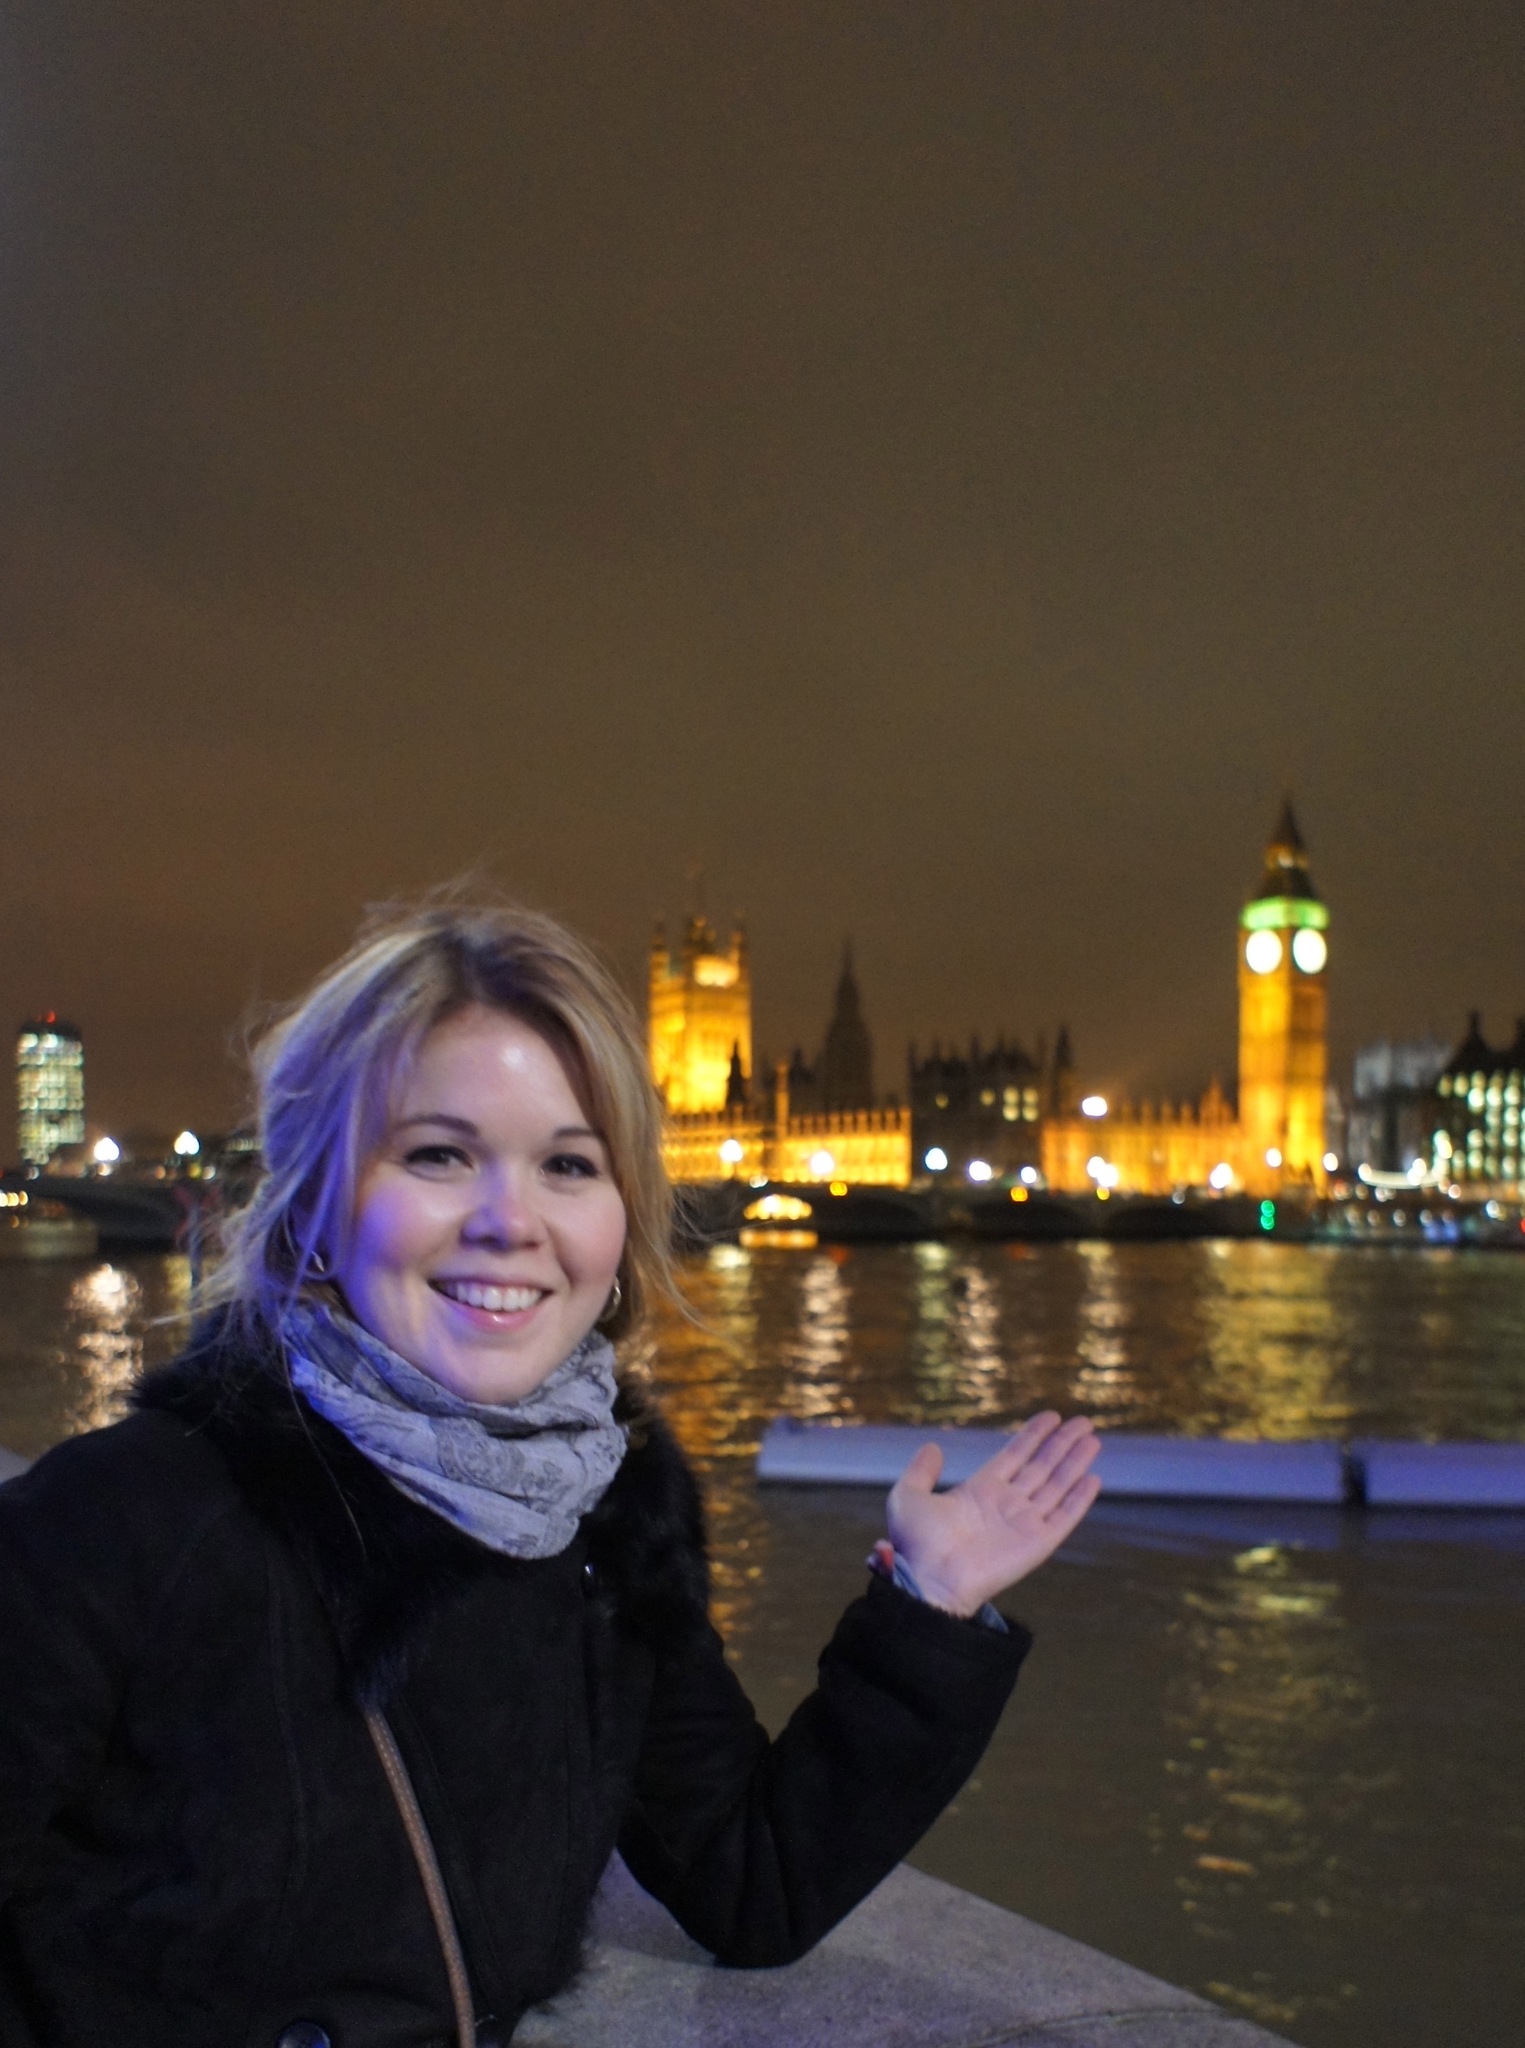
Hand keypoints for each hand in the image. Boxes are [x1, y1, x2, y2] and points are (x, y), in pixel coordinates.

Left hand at [885, 1412, 1100, 1616]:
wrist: (929, 1580)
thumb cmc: (916, 1544)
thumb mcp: (909, 1496)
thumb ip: (921, 1470)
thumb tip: (933, 1446)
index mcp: (980, 1491)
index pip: (1015, 1455)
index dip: (1034, 1435)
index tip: (1052, 1416)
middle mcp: (1006, 1504)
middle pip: (1042, 1466)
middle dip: (1063, 1443)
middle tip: (1084, 1422)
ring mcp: (1023, 1523)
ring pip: (1057, 1485)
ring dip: (1075, 1462)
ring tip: (1093, 1438)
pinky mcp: (1037, 1543)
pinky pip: (1063, 1517)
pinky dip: (1079, 1499)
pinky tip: (1093, 1478)